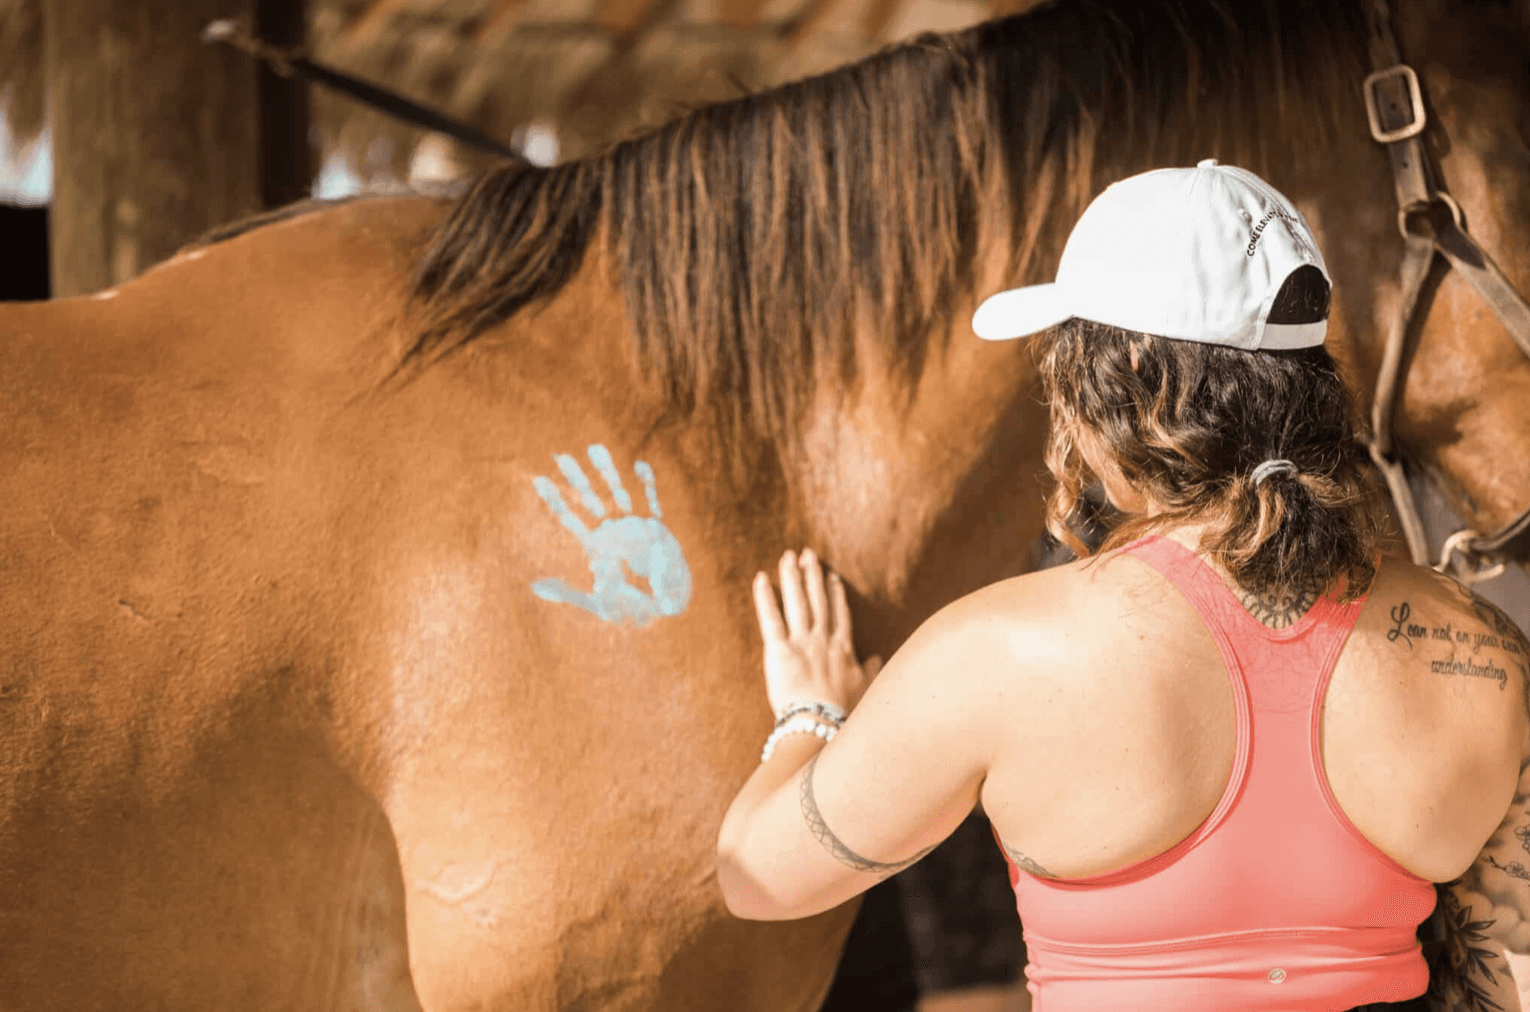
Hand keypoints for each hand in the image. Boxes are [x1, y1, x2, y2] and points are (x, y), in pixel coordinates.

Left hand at [752, 548, 882, 717]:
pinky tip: (760, 579)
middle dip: (811, 575)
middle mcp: (823, 638)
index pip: (838, 614)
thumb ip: (870, 671)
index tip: (831, 577)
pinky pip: (770, 618)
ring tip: (788, 557)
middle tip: (806, 553)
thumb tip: (877, 659)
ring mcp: (802, 642)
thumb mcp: (864, 689)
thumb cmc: (844, 711)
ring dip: (792, 577)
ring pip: (797, 602)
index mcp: (842, 648)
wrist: (822, 723)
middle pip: (817, 600)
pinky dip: (765, 597)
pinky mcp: (780, 650)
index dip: (834, 594)